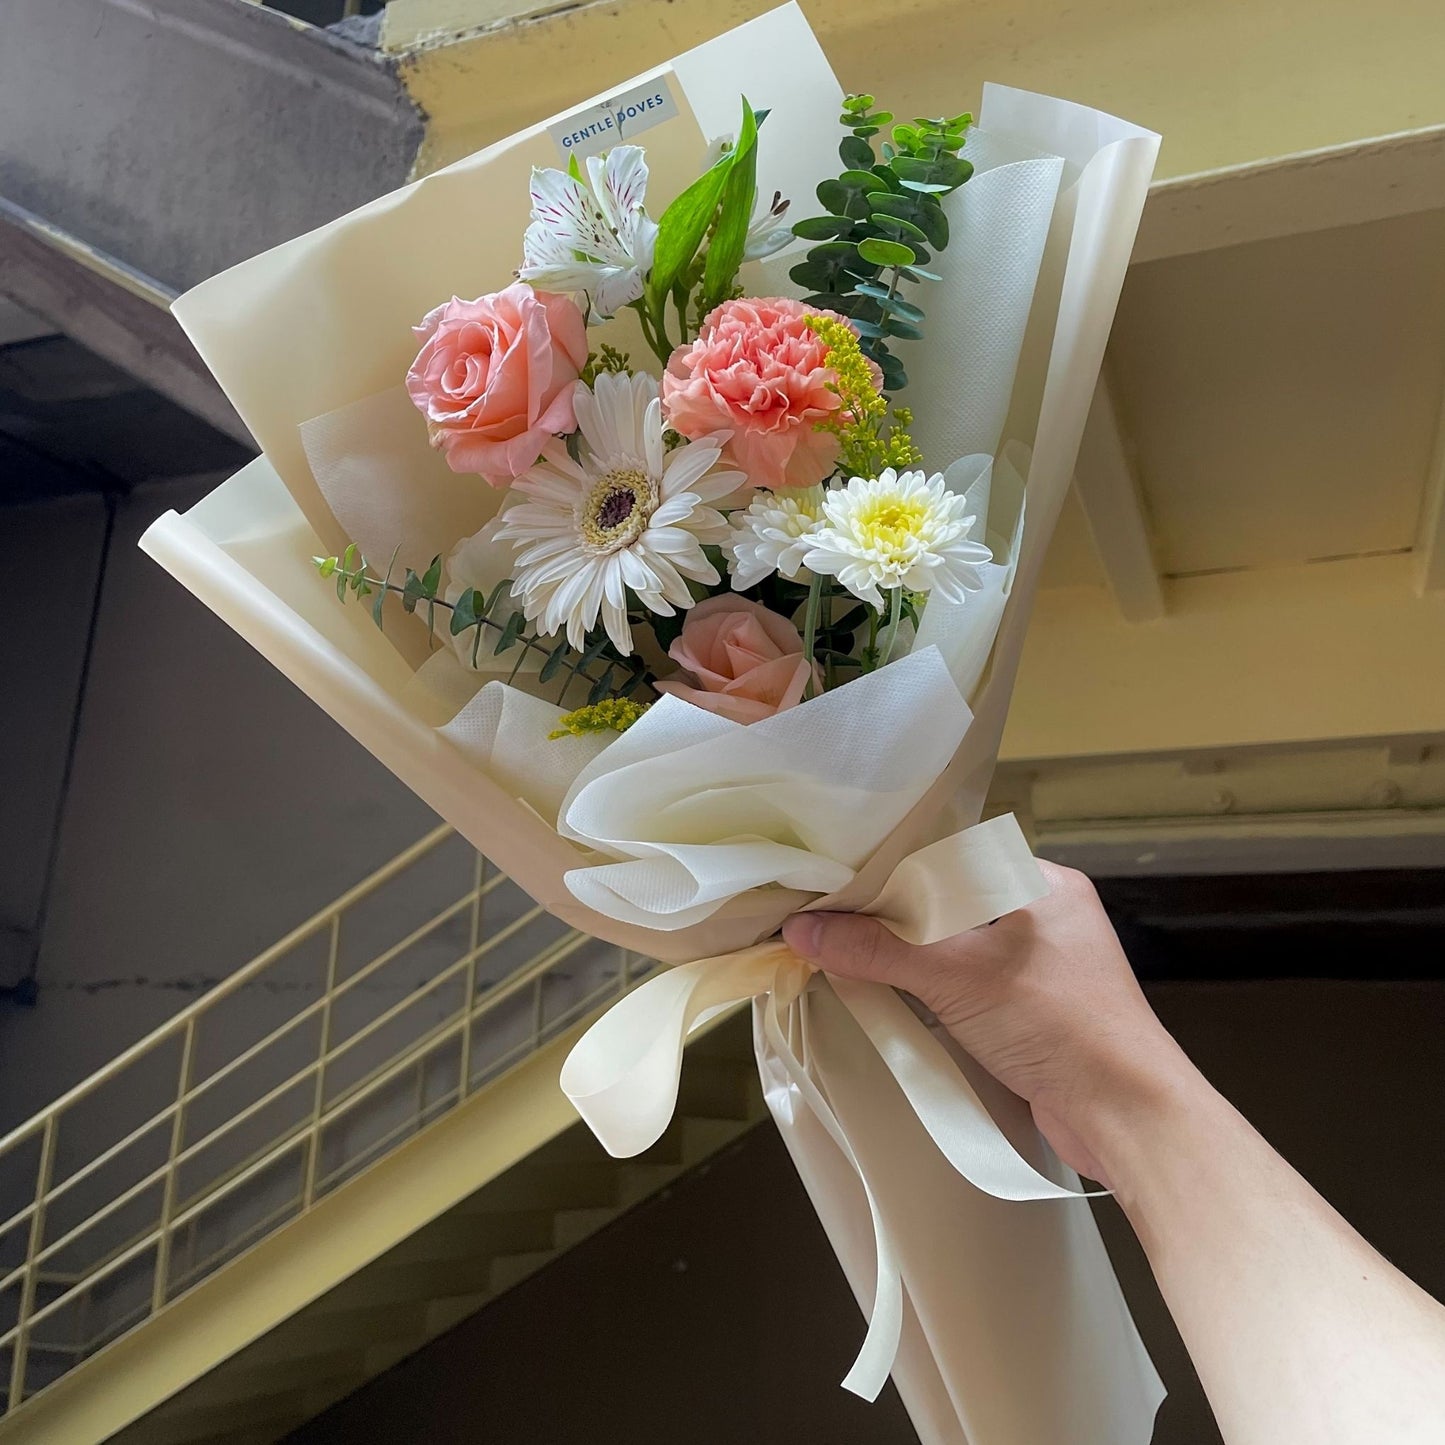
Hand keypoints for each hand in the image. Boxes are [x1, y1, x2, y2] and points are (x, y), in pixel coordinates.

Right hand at [781, 860, 1194, 1183]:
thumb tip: (803, 931)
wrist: (1126, 1115)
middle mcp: (1047, 916)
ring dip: (914, 961)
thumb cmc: (1058, 1022)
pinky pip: (973, 988)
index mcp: (1041, 882)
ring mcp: (1045, 968)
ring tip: (851, 955)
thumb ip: (878, 950)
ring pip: (961, 950)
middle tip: (835, 920)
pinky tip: (894, 999)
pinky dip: (936, 994)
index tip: (839, 878)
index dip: (895, 867)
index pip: (953, 856)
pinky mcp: (1039, 1014)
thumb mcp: (956, 975)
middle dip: (897, 918)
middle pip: (951, 904)